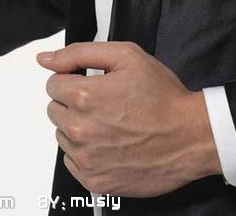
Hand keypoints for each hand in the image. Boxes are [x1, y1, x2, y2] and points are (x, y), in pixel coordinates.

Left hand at [37, 41, 221, 196]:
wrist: (189, 137)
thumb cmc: (162, 97)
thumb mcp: (126, 56)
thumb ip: (79, 53)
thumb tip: (46, 58)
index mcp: (84, 96)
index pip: (53, 83)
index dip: (73, 79)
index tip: (93, 84)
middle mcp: (81, 129)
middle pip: (54, 110)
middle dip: (74, 102)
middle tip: (106, 102)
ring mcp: (86, 158)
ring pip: (63, 135)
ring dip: (80, 127)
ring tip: (111, 123)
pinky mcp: (94, 181)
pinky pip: (73, 162)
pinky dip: (87, 152)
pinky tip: (110, 143)